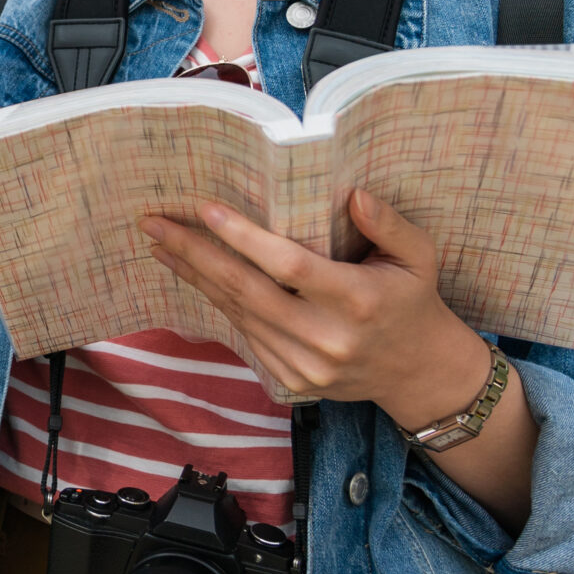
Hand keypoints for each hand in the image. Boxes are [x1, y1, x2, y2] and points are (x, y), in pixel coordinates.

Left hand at [140, 190, 492, 425]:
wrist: (418, 372)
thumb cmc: (413, 301)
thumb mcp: (419, 256)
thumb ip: (389, 224)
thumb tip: (354, 194)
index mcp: (358, 301)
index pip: (289, 266)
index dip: (244, 238)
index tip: (206, 209)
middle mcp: (327, 337)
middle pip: (247, 291)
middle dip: (195, 254)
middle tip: (155, 224)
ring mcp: (306, 364)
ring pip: (239, 314)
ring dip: (196, 277)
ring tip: (163, 244)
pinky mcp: (291, 379)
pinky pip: (245, 334)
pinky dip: (218, 302)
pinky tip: (196, 276)